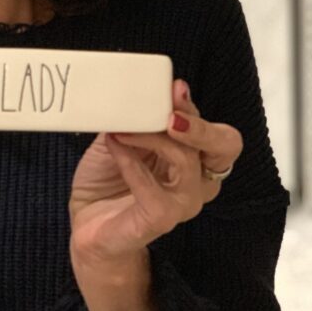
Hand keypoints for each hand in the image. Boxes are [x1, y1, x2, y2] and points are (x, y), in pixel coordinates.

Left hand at [69, 79, 242, 271]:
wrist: (86, 222)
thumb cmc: (107, 178)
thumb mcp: (119, 135)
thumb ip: (134, 116)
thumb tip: (139, 90)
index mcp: (191, 155)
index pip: (214, 130)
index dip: (196, 109)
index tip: (174, 88)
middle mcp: (196, 179)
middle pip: (225, 147)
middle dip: (201, 126)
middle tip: (171, 114)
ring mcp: (182, 203)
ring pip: (187, 163)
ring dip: (152, 138)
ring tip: (122, 130)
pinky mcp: (160, 220)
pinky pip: (155, 193)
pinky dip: (133, 165)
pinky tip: (116, 150)